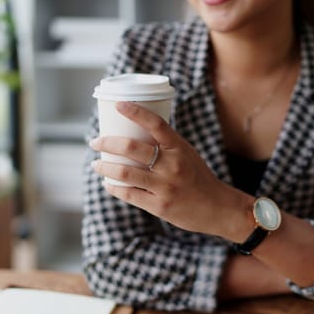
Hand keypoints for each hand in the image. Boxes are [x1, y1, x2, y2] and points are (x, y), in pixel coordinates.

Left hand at [90, 102, 251, 240]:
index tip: (119, 105)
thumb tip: (137, 131)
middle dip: (107, 142)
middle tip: (95, 141)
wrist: (217, 208)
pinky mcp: (159, 206)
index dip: (136, 112)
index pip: (156, 124)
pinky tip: (108, 184)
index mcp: (180, 148)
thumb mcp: (188, 155)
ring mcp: (165, 187)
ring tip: (96, 164)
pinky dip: (114, 188)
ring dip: (105, 167)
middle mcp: (172, 166)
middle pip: (132, 148)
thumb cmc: (199, 178)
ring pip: (126, 173)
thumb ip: (166, 145)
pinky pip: (130, 195)